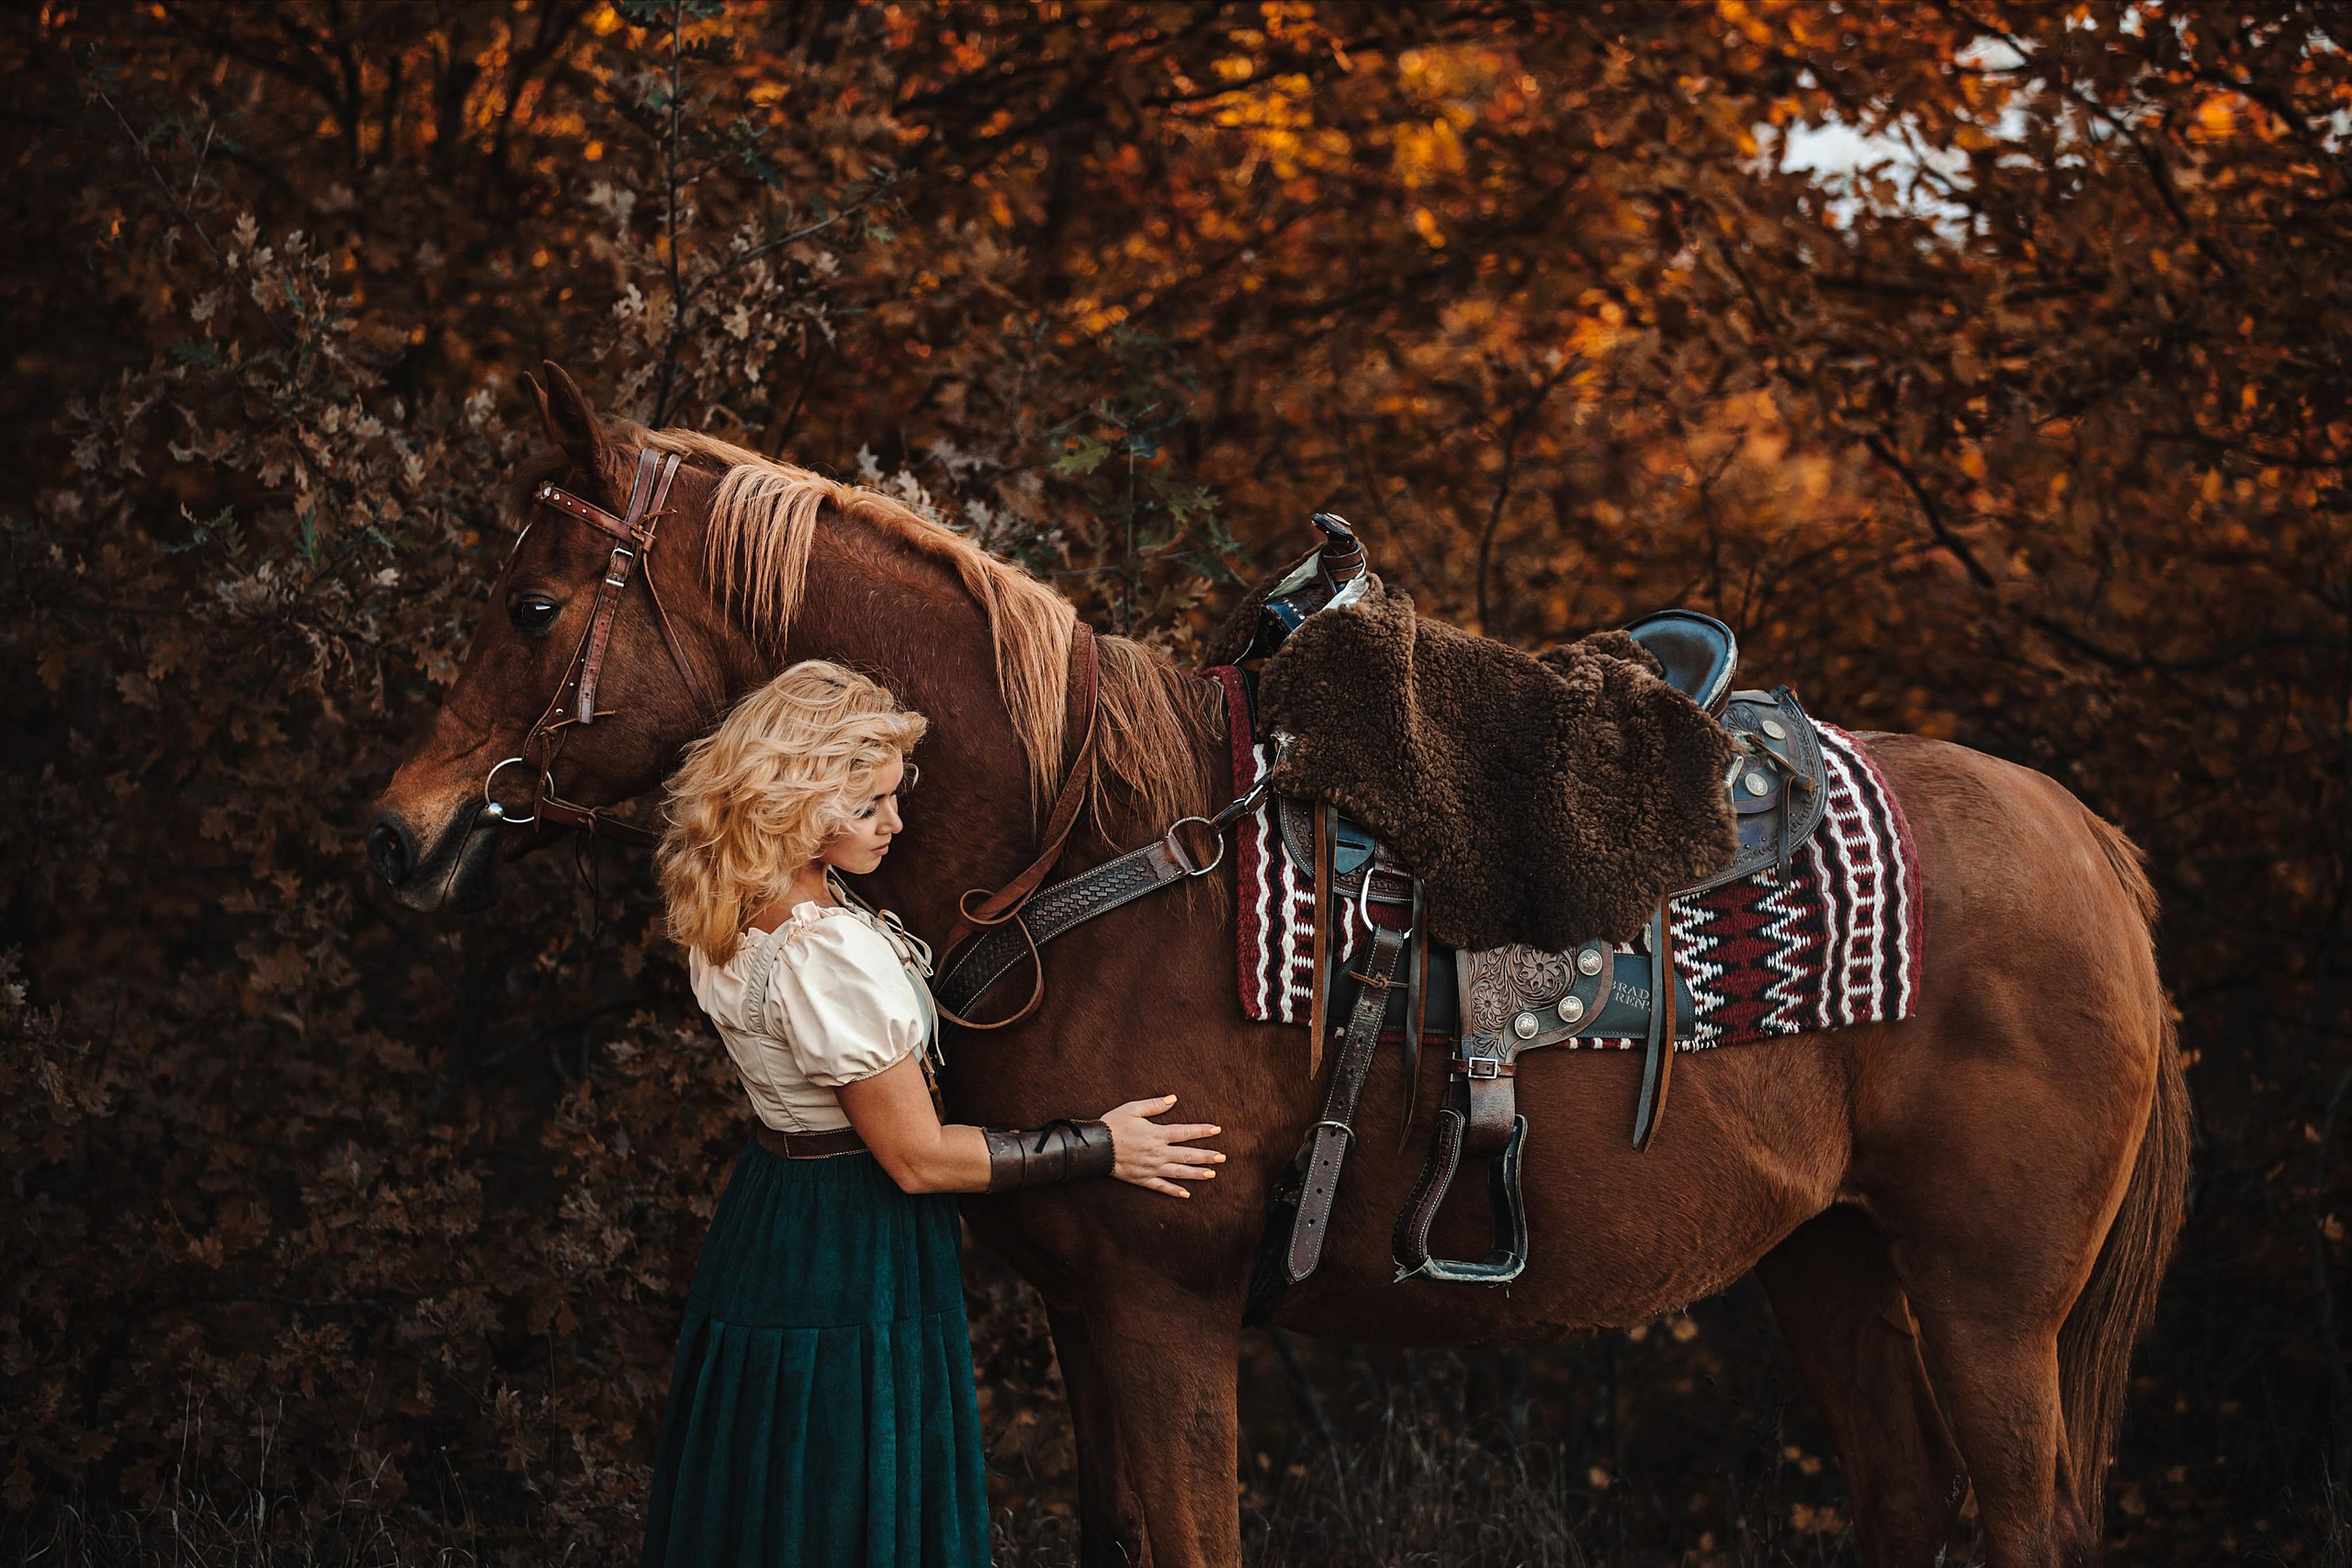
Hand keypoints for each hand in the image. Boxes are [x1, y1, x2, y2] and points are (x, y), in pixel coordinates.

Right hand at [1101, 1095, 1223, 1198]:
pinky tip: (1186, 1194)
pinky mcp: (1143, 1179)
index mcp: (1157, 1134)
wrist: (1095, 1147)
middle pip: (1187, 1154)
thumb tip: (1173, 1099)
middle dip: (1206, 1156)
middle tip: (1222, 1157)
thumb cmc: (1113, 1125)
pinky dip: (1174, 1191)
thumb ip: (1154, 1105)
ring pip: (1179, 1172)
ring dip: (1196, 1173)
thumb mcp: (1132, 1109)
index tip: (1217, 1130)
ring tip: (1212, 1174)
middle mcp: (1158, 1153)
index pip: (1185, 1132)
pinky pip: (1161, 1187)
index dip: (1202, 1131)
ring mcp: (1152, 1168)